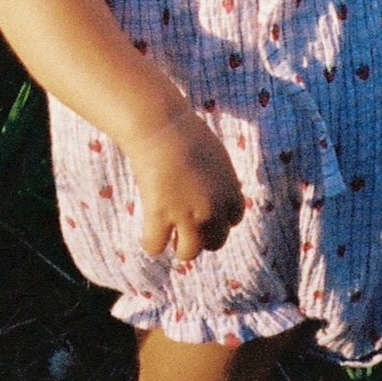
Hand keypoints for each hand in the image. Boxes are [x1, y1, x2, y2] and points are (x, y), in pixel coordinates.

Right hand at [130, 105, 245, 263]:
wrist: (162, 127)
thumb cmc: (186, 133)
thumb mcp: (217, 157)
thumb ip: (220, 180)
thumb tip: (213, 194)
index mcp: (230, 191)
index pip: (232, 220)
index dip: (218, 219)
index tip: (205, 214)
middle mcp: (213, 209)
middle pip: (215, 241)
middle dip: (202, 238)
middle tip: (186, 229)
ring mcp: (187, 216)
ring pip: (188, 253)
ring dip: (180, 248)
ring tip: (170, 237)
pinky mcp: (160, 216)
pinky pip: (155, 246)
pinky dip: (151, 243)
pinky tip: (148, 233)